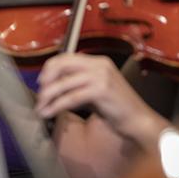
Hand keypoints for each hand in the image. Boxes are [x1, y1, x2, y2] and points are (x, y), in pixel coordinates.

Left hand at [35, 53, 167, 146]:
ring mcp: (101, 76)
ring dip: (48, 96)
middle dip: (46, 80)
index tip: (41, 81)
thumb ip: (78, 83)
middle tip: (39, 95)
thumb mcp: (96, 89)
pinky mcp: (101, 90)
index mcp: (98, 61)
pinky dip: (57, 105)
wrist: (139, 120)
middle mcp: (99, 64)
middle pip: (62, 65)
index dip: (50, 68)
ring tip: (41, 108)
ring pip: (64, 83)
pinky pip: (71, 97)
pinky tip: (50, 112)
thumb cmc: (118, 108)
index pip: (66, 57)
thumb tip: (54, 85)